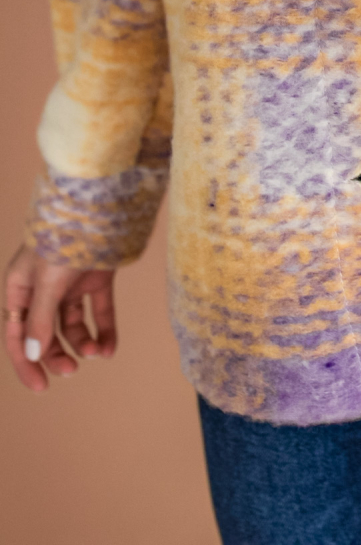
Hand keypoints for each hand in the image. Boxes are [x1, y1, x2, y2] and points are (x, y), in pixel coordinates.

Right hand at [4, 244, 116, 391]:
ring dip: (82, 342)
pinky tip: (109, 348)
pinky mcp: (96, 277)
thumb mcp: (47, 282)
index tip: (41, 387)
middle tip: (72, 371)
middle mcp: (43, 286)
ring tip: (96, 353)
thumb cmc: (65, 238)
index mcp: (20, 286)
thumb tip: (32, 354)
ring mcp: (70, 282)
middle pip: (44, 332)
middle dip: (56, 353)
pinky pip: (98, 310)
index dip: (27, 362)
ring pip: (71, 323)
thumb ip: (39, 320)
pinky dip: (104, 330)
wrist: (100, 206)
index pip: (18, 334)